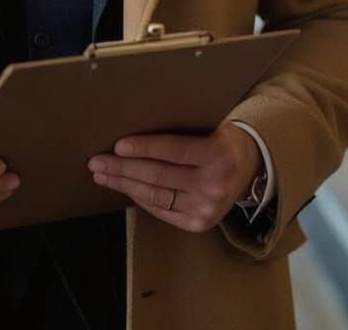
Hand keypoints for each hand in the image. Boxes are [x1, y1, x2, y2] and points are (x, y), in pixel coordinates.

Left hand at [87, 122, 259, 232]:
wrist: (250, 168)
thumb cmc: (220, 139)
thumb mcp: (210, 127)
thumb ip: (181, 129)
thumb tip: (134, 125)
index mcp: (218, 154)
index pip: (173, 150)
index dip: (144, 147)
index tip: (118, 145)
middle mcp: (214, 184)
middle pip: (159, 176)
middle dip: (123, 168)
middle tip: (97, 161)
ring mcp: (207, 208)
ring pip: (156, 195)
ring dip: (124, 184)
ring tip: (102, 174)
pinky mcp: (199, 224)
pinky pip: (161, 210)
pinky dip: (139, 197)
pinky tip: (124, 187)